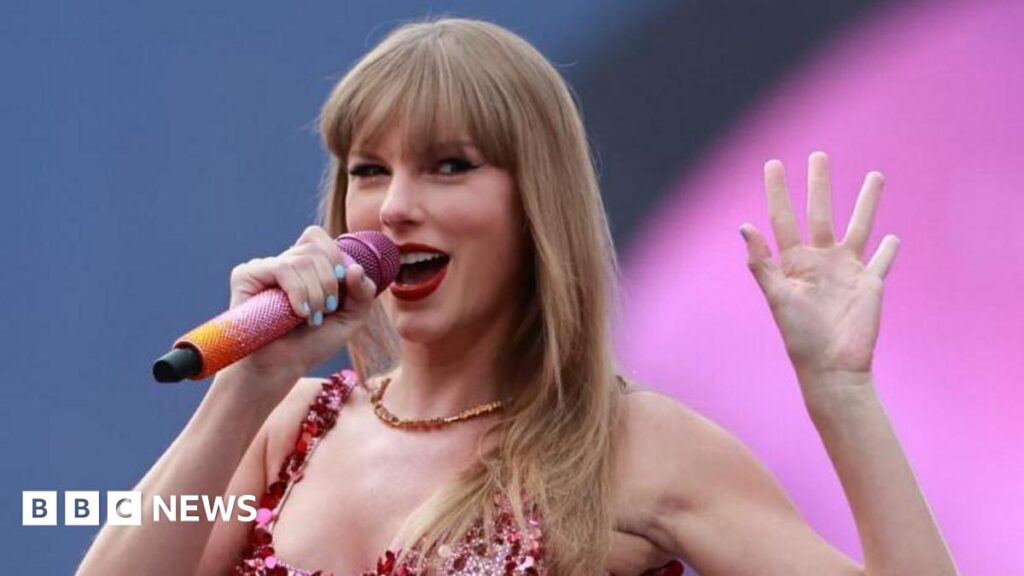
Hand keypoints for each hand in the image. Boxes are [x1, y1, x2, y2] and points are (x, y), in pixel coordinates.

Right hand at [227, 225, 378, 383]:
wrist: (281, 368)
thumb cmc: (312, 344)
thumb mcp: (351, 319)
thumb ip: (363, 293)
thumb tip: (355, 268)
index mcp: (306, 266)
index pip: (320, 239)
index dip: (336, 259)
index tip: (341, 290)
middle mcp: (284, 262)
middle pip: (317, 249)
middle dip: (330, 282)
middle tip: (326, 310)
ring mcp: (265, 268)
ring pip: (302, 259)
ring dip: (315, 293)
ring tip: (312, 318)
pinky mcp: (246, 276)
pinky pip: (282, 268)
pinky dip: (298, 291)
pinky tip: (298, 312)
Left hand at [739, 152, 899, 394]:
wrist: (832, 367)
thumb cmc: (799, 337)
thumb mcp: (777, 298)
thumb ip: (761, 263)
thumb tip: (744, 226)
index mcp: (794, 262)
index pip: (783, 218)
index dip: (778, 191)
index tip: (773, 163)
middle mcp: (820, 261)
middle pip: (821, 212)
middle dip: (819, 185)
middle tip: (819, 155)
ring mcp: (847, 270)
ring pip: (859, 226)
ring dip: (866, 202)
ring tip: (875, 175)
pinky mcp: (870, 284)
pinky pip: (882, 261)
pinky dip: (889, 250)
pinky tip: (893, 237)